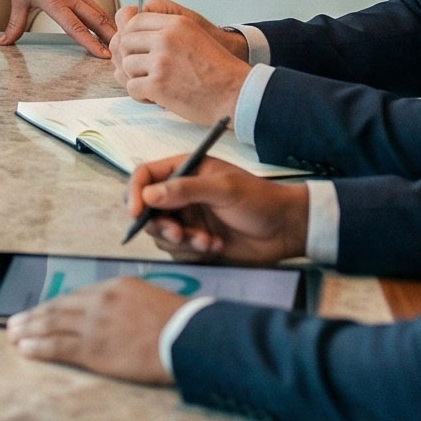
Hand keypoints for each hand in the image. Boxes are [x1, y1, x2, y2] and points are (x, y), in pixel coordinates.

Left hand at [0, 0, 116, 58]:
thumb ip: (14, 25)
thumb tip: (3, 43)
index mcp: (56, 2)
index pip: (76, 27)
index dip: (90, 43)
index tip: (103, 55)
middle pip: (96, 20)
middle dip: (111, 37)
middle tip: (123, 53)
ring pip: (100, 12)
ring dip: (111, 28)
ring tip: (122, 44)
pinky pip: (96, 6)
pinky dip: (106, 18)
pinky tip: (111, 28)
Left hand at [5, 277, 182, 382]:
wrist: (189, 337)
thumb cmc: (180, 323)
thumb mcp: (150, 301)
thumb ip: (127, 305)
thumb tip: (114, 315)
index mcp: (115, 286)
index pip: (76, 296)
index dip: (55, 305)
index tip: (41, 311)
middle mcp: (100, 301)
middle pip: (58, 307)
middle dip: (34, 315)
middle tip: (15, 321)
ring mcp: (95, 324)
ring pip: (52, 324)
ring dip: (29, 329)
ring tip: (13, 333)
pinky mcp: (94, 348)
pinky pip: (58, 346)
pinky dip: (38, 347)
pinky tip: (25, 349)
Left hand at [112, 6, 252, 122]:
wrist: (235, 93)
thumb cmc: (217, 69)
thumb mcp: (193, 36)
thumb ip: (164, 31)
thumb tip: (127, 28)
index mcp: (176, 24)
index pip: (135, 22)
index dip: (131, 37)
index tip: (138, 50)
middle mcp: (166, 38)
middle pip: (125, 42)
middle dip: (130, 58)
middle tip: (143, 71)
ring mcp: (161, 61)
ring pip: (126, 65)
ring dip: (136, 77)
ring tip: (152, 85)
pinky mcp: (158, 84)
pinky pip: (132, 87)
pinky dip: (140, 94)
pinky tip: (153, 96)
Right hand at [126, 153, 309, 264]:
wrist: (285, 230)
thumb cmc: (259, 200)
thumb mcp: (224, 189)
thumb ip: (186, 189)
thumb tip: (148, 195)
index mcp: (185, 170)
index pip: (145, 176)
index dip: (135, 193)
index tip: (136, 213)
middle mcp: (181, 193)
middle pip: (147, 209)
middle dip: (160, 225)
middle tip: (180, 234)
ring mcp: (187, 218)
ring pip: (161, 233)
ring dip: (181, 241)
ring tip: (208, 242)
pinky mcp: (195, 241)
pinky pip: (178, 250)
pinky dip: (193, 251)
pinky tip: (216, 247)